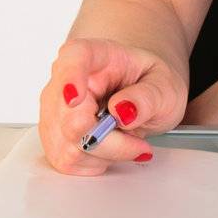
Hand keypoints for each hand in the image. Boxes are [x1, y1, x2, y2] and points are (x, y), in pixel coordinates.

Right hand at [38, 37, 188, 175]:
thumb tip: (122, 111)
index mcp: (95, 55)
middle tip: (139, 141)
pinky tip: (109, 146)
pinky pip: (69, 161)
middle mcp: (65, 79)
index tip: (75, 97)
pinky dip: (95, 162)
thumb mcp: (165, 87)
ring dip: (106, 153)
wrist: (141, 94)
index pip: (74, 57)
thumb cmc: (149, 83)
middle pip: (72, 119)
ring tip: (125, 138)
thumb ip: (148, 97)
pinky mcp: (52, 138)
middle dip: (110, 140)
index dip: (70, 77)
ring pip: (70, 147)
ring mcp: (54, 110)